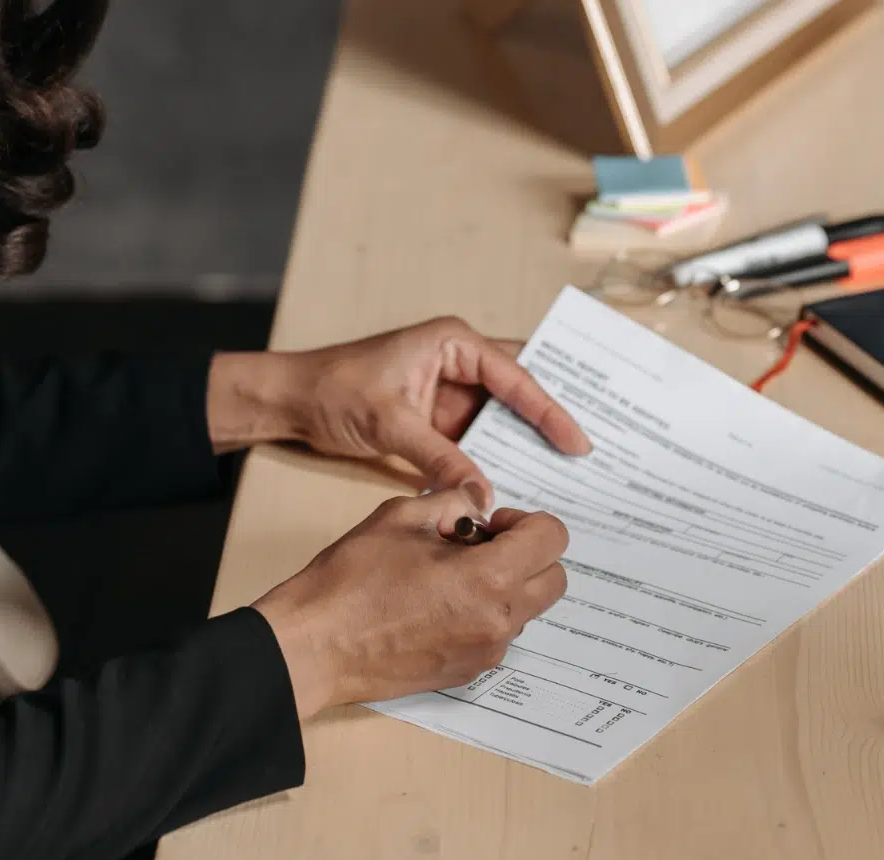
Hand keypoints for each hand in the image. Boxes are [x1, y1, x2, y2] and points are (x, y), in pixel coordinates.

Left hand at [206, 317, 590, 510]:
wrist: (291, 402)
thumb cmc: (332, 390)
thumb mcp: (390, 424)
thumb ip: (439, 457)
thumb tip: (479, 494)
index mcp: (453, 342)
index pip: (515, 376)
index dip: (550, 410)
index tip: (577, 442)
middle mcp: (459, 362)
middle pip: (520, 392)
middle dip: (552, 420)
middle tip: (591, 454)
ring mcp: (451, 393)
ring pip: (503, 420)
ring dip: (528, 445)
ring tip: (567, 474)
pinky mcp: (440, 421)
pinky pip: (480, 440)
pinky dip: (498, 460)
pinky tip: (521, 482)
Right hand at [253, 488, 568, 718]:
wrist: (314, 646)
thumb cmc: (350, 580)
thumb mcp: (401, 516)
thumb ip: (452, 501)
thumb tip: (476, 502)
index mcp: (489, 577)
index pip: (552, 539)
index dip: (524, 521)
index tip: (489, 525)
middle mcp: (499, 620)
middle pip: (554, 579)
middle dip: (527, 554)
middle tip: (479, 546)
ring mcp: (485, 652)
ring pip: (528, 609)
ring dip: (508, 585)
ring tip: (451, 576)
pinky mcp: (467, 673)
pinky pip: (499, 635)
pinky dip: (485, 613)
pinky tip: (437, 605)